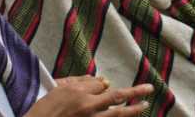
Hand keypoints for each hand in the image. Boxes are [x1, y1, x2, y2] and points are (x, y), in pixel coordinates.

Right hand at [24, 75, 153, 116]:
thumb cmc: (45, 107)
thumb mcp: (61, 88)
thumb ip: (83, 83)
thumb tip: (103, 82)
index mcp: (80, 96)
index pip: (103, 88)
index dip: (107, 87)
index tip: (111, 87)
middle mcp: (88, 110)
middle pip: (116, 100)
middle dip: (134, 95)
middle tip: (149, 90)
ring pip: (115, 116)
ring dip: (131, 111)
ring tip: (143, 106)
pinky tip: (124, 116)